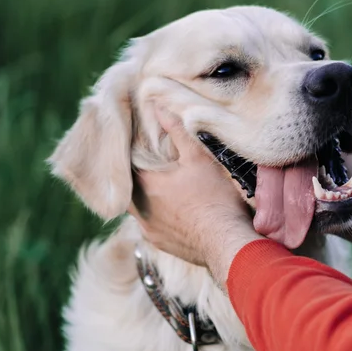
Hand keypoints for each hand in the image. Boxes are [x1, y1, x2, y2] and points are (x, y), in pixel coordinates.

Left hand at [128, 106, 261, 287]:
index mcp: (145, 186)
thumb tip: (158, 106)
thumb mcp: (198, 158)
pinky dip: (157, 217)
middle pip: (127, 188)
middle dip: (135, 177)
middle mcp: (140, 211)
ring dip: (145, 199)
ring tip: (159, 188)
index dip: (129, 153)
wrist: (227, 243)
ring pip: (137, 209)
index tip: (136, 144)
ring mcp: (149, 231)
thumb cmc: (215, 199)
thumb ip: (177, 131)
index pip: (124, 165)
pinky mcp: (161, 244)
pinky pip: (150, 227)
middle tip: (146, 165)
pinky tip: (171, 212)